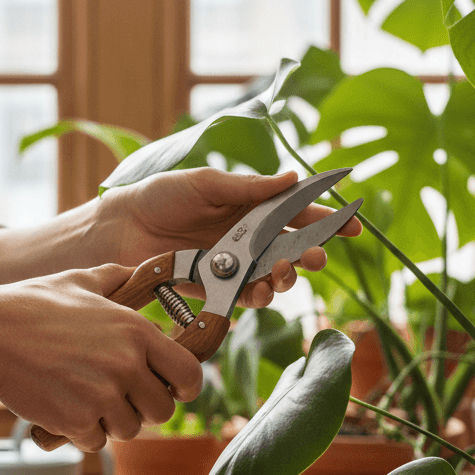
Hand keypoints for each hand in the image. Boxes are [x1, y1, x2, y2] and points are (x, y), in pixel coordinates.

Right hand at [0, 265, 202, 451]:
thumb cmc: (31, 305)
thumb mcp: (79, 281)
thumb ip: (115, 278)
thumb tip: (135, 271)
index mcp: (136, 331)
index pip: (190, 374)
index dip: (185, 386)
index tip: (171, 388)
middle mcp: (127, 365)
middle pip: (162, 410)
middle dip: (142, 407)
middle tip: (117, 395)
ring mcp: (103, 396)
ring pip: (129, 429)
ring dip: (110, 420)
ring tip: (84, 397)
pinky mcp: (76, 421)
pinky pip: (95, 441)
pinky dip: (81, 432)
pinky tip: (63, 407)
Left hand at [96, 167, 362, 308]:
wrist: (123, 229)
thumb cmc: (161, 197)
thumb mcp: (205, 183)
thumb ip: (247, 187)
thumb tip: (291, 178)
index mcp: (251, 205)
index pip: (297, 211)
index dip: (326, 218)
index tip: (352, 226)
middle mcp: (249, 236)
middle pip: (293, 248)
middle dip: (311, 253)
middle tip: (316, 256)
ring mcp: (236, 263)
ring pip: (276, 275)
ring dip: (287, 277)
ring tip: (284, 273)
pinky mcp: (219, 287)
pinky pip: (249, 296)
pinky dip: (261, 295)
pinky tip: (263, 290)